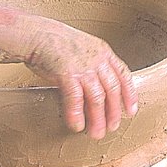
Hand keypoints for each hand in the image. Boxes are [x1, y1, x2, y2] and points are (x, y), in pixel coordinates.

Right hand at [24, 23, 137, 139]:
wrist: (36, 33)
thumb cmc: (54, 41)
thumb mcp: (83, 47)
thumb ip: (92, 64)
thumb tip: (95, 87)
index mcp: (103, 51)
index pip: (123, 74)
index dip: (129, 94)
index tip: (131, 110)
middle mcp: (97, 59)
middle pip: (112, 89)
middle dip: (113, 112)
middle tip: (112, 127)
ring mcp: (83, 66)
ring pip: (97, 98)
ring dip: (97, 119)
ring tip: (96, 133)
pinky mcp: (67, 73)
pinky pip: (76, 99)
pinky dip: (77, 114)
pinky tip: (76, 125)